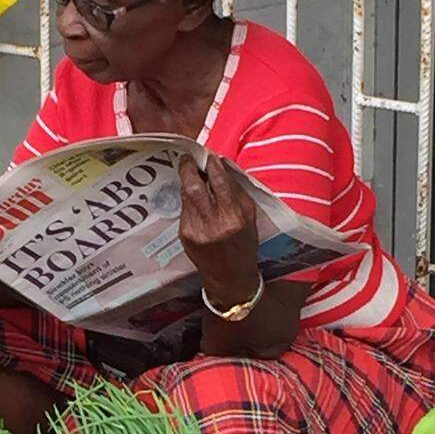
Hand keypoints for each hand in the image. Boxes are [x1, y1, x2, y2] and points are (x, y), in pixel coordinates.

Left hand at [178, 155, 259, 307]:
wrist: (229, 277)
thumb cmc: (244, 244)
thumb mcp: (249, 217)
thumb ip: (236, 192)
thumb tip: (220, 167)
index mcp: (233, 218)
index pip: (219, 183)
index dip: (212, 166)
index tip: (209, 156)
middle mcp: (212, 224)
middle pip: (194, 187)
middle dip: (188, 168)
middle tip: (188, 159)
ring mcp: (195, 230)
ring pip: (186, 197)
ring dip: (188, 183)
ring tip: (192, 175)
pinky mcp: (184, 235)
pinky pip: (184, 210)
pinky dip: (189, 201)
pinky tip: (195, 201)